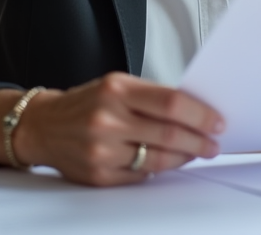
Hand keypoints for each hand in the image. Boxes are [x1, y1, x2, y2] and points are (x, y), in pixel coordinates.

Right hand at [12, 72, 223, 185]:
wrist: (44, 125)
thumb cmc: (86, 103)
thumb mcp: (117, 85)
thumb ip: (152, 97)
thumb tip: (195, 111)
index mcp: (116, 90)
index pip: (171, 103)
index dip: (200, 114)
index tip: (217, 121)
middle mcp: (107, 119)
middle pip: (169, 134)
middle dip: (199, 141)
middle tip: (213, 143)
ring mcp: (102, 150)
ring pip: (158, 159)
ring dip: (184, 158)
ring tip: (194, 153)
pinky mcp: (99, 175)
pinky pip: (141, 175)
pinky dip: (157, 169)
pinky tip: (164, 162)